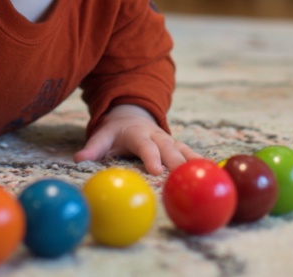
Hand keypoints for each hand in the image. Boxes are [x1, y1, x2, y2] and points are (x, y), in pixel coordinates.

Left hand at [74, 104, 199, 174]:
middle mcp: (157, 136)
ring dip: (195, 161)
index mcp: (138, 134)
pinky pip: (190, 153)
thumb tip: (78, 158)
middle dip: (178, 162)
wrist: (131, 114)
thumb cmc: (114, 131)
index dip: (152, 158)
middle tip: (186, 177)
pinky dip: (201, 162)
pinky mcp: (177, 145)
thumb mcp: (102, 135)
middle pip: (170, 149)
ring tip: (207, 174)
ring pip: (184, 149)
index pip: (146, 147)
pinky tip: (214, 173)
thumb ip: (92, 147)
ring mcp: (169, 139)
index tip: (157, 170)